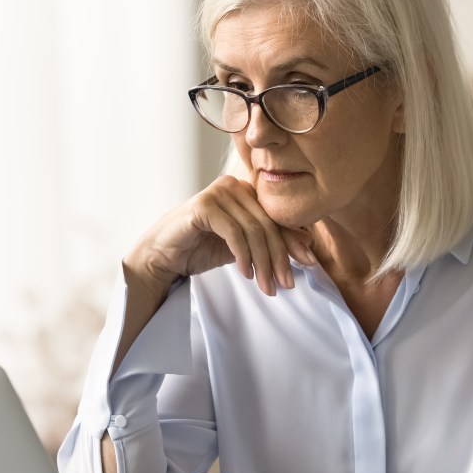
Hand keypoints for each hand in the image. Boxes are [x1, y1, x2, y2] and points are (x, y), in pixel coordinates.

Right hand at [125, 175, 315, 299]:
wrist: (163, 257)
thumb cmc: (200, 248)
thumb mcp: (243, 247)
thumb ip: (269, 242)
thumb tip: (308, 244)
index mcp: (245, 191)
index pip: (276, 217)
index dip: (294, 242)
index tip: (309, 265)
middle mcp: (233, 186)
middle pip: (268, 224)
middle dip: (280, 258)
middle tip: (286, 284)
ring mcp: (218, 192)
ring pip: (254, 230)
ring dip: (263, 262)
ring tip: (267, 286)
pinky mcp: (204, 205)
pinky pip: (234, 233)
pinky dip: (243, 255)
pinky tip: (246, 274)